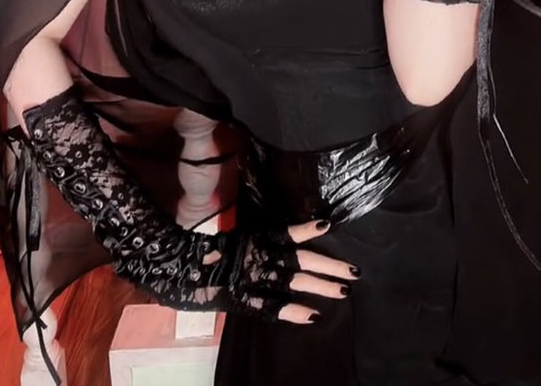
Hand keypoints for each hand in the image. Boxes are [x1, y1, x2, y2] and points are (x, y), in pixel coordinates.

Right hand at [223, 218, 359, 324]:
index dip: (305, 229)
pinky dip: (294, 312)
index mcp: (256, 239)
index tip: (327, 225)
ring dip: (320, 287)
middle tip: (354, 271)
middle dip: (328, 265)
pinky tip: (315, 316)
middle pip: (299, 259)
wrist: (186, 274)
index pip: (284, 233)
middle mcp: (259, 257)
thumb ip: (263, 238)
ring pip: (294, 282)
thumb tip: (296, 232)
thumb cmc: (214, 252)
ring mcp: (255, 279)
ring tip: (344, 291)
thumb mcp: (240, 237)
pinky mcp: (247, 300)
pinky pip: (274, 308)